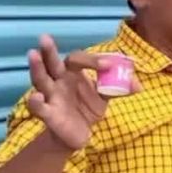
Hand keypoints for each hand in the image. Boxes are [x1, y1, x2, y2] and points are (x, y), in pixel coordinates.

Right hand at [26, 35, 138, 150]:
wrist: (78, 134)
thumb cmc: (87, 108)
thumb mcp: (104, 97)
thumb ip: (119, 89)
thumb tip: (139, 85)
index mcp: (72, 73)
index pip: (78, 60)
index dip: (92, 60)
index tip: (109, 64)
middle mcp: (58, 81)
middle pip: (52, 63)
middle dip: (48, 51)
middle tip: (45, 37)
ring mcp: (51, 96)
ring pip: (40, 80)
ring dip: (37, 68)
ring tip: (33, 54)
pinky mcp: (48, 115)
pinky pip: (39, 107)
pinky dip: (35, 102)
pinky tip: (36, 97)